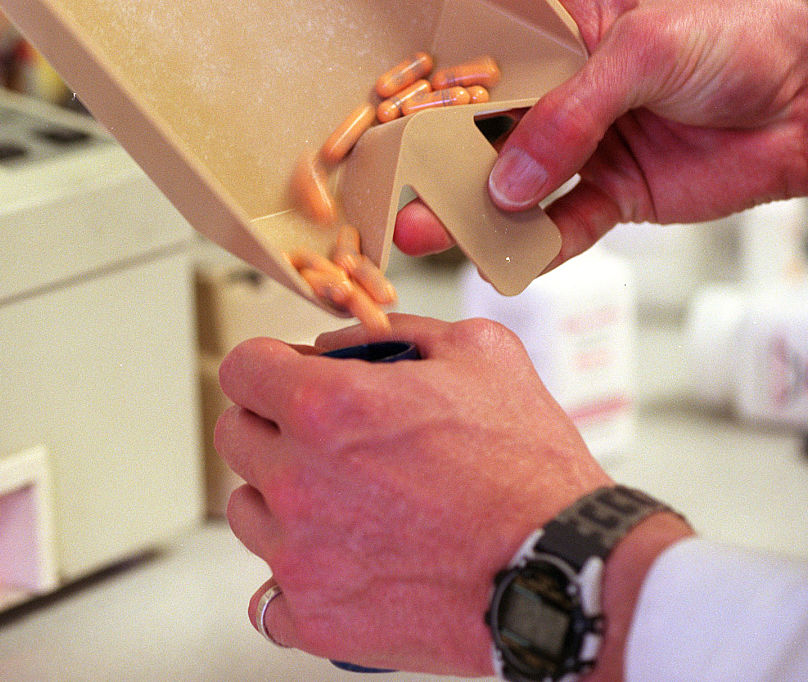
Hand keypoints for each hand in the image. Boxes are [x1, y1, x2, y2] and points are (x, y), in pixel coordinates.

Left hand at [215, 314, 611, 674]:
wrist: (562, 570)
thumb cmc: (527, 468)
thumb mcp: (481, 354)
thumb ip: (401, 333)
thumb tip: (344, 343)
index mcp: (326, 407)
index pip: (241, 369)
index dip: (266, 367)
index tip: (285, 380)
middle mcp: (298, 479)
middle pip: (236, 437)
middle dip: (273, 426)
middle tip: (324, 440)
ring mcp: (299, 555)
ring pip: (247, 512)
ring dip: (280, 500)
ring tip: (343, 504)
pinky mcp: (314, 617)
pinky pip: (269, 595)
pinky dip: (298, 580)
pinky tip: (340, 565)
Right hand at [395, 0, 807, 269]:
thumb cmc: (742, 36)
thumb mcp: (643, 51)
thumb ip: (570, 113)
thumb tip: (511, 178)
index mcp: (561, 34)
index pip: (480, 63)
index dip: (432, 93)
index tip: (388, 120)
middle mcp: (562, 94)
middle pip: (483, 134)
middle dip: (438, 165)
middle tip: (395, 189)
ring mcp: (584, 149)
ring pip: (512, 188)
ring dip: (469, 214)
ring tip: (423, 231)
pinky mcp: (612, 197)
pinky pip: (562, 230)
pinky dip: (532, 248)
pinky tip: (498, 259)